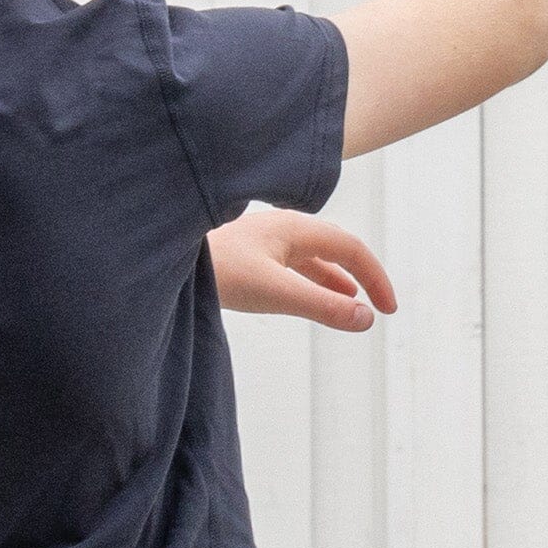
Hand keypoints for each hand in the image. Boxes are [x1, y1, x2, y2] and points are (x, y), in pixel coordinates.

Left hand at [208, 208, 396, 330]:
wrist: (159, 257)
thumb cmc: (214, 269)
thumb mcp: (275, 293)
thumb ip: (322, 307)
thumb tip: (367, 320)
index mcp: (294, 227)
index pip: (352, 248)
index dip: (376, 278)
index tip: (388, 311)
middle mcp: (282, 227)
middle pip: (336, 247)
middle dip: (362, 276)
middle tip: (378, 307)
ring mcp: (263, 239)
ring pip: (313, 256)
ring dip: (337, 279)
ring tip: (352, 301)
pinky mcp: (246, 253)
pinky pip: (291, 264)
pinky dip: (310, 281)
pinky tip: (307, 295)